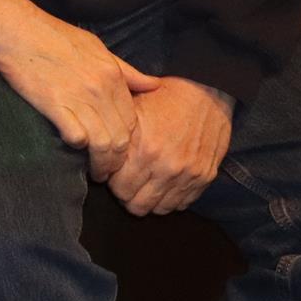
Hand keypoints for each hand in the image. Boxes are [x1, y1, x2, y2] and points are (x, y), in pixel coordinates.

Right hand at [0, 0, 160, 179]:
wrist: (16, 29)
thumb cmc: (53, 35)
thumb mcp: (97, 47)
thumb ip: (126, 70)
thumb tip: (154, 85)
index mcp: (113, 75)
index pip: (132, 121)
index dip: (129, 141)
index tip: (120, 151)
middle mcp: (100, 89)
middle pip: (121, 137)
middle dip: (117, 160)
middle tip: (109, 170)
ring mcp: (78, 98)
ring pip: (103, 143)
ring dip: (101, 163)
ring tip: (95, 172)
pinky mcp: (54, 104)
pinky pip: (76, 136)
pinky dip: (77, 145)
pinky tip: (73, 146)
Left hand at [108, 77, 232, 215]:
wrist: (206, 91)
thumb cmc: (162, 97)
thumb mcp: (131, 110)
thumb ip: (114, 136)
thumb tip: (94, 153)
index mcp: (144, 150)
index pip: (118, 188)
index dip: (111, 181)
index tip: (110, 173)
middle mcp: (167, 167)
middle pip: (137, 204)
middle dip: (127, 195)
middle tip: (125, 182)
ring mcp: (188, 175)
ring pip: (160, 209)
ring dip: (149, 199)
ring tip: (144, 184)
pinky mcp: (205, 177)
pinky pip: (182, 203)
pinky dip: (170, 198)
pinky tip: (163, 184)